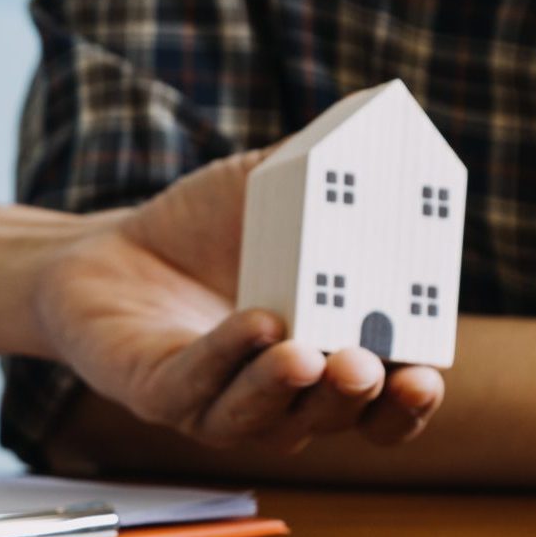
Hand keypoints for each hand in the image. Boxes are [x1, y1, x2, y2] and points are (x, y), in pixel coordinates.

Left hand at [34, 150, 443, 450]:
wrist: (108, 250)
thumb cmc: (203, 227)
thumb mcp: (270, 185)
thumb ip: (325, 163)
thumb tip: (378, 116)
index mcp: (329, 358)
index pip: (385, 404)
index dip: (411, 400)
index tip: (427, 374)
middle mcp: (283, 398)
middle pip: (334, 417)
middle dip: (356, 395)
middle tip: (365, 363)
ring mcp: (221, 404)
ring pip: (267, 419)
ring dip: (290, 389)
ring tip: (309, 354)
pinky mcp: (159, 396)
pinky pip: (198, 390)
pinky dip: (228, 360)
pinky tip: (254, 325)